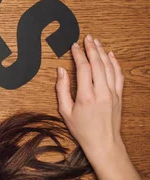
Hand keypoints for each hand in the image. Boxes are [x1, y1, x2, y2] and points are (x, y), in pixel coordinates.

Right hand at [55, 34, 123, 158]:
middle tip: (87, 38)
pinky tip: (110, 55)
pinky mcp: (119, 95)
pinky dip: (115, 63)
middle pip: (98, 64)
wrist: (103, 142)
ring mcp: (112, 93)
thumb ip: (62, 90)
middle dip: (91, 48)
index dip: (78, 54)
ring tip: (96, 42)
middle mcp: (101, 93)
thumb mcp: (65, 112)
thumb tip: (61, 71)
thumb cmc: (82, 129)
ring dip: (102, 52)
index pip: (83, 68)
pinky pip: (119, 74)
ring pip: (109, 66)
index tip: (74, 46)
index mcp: (86, 97)